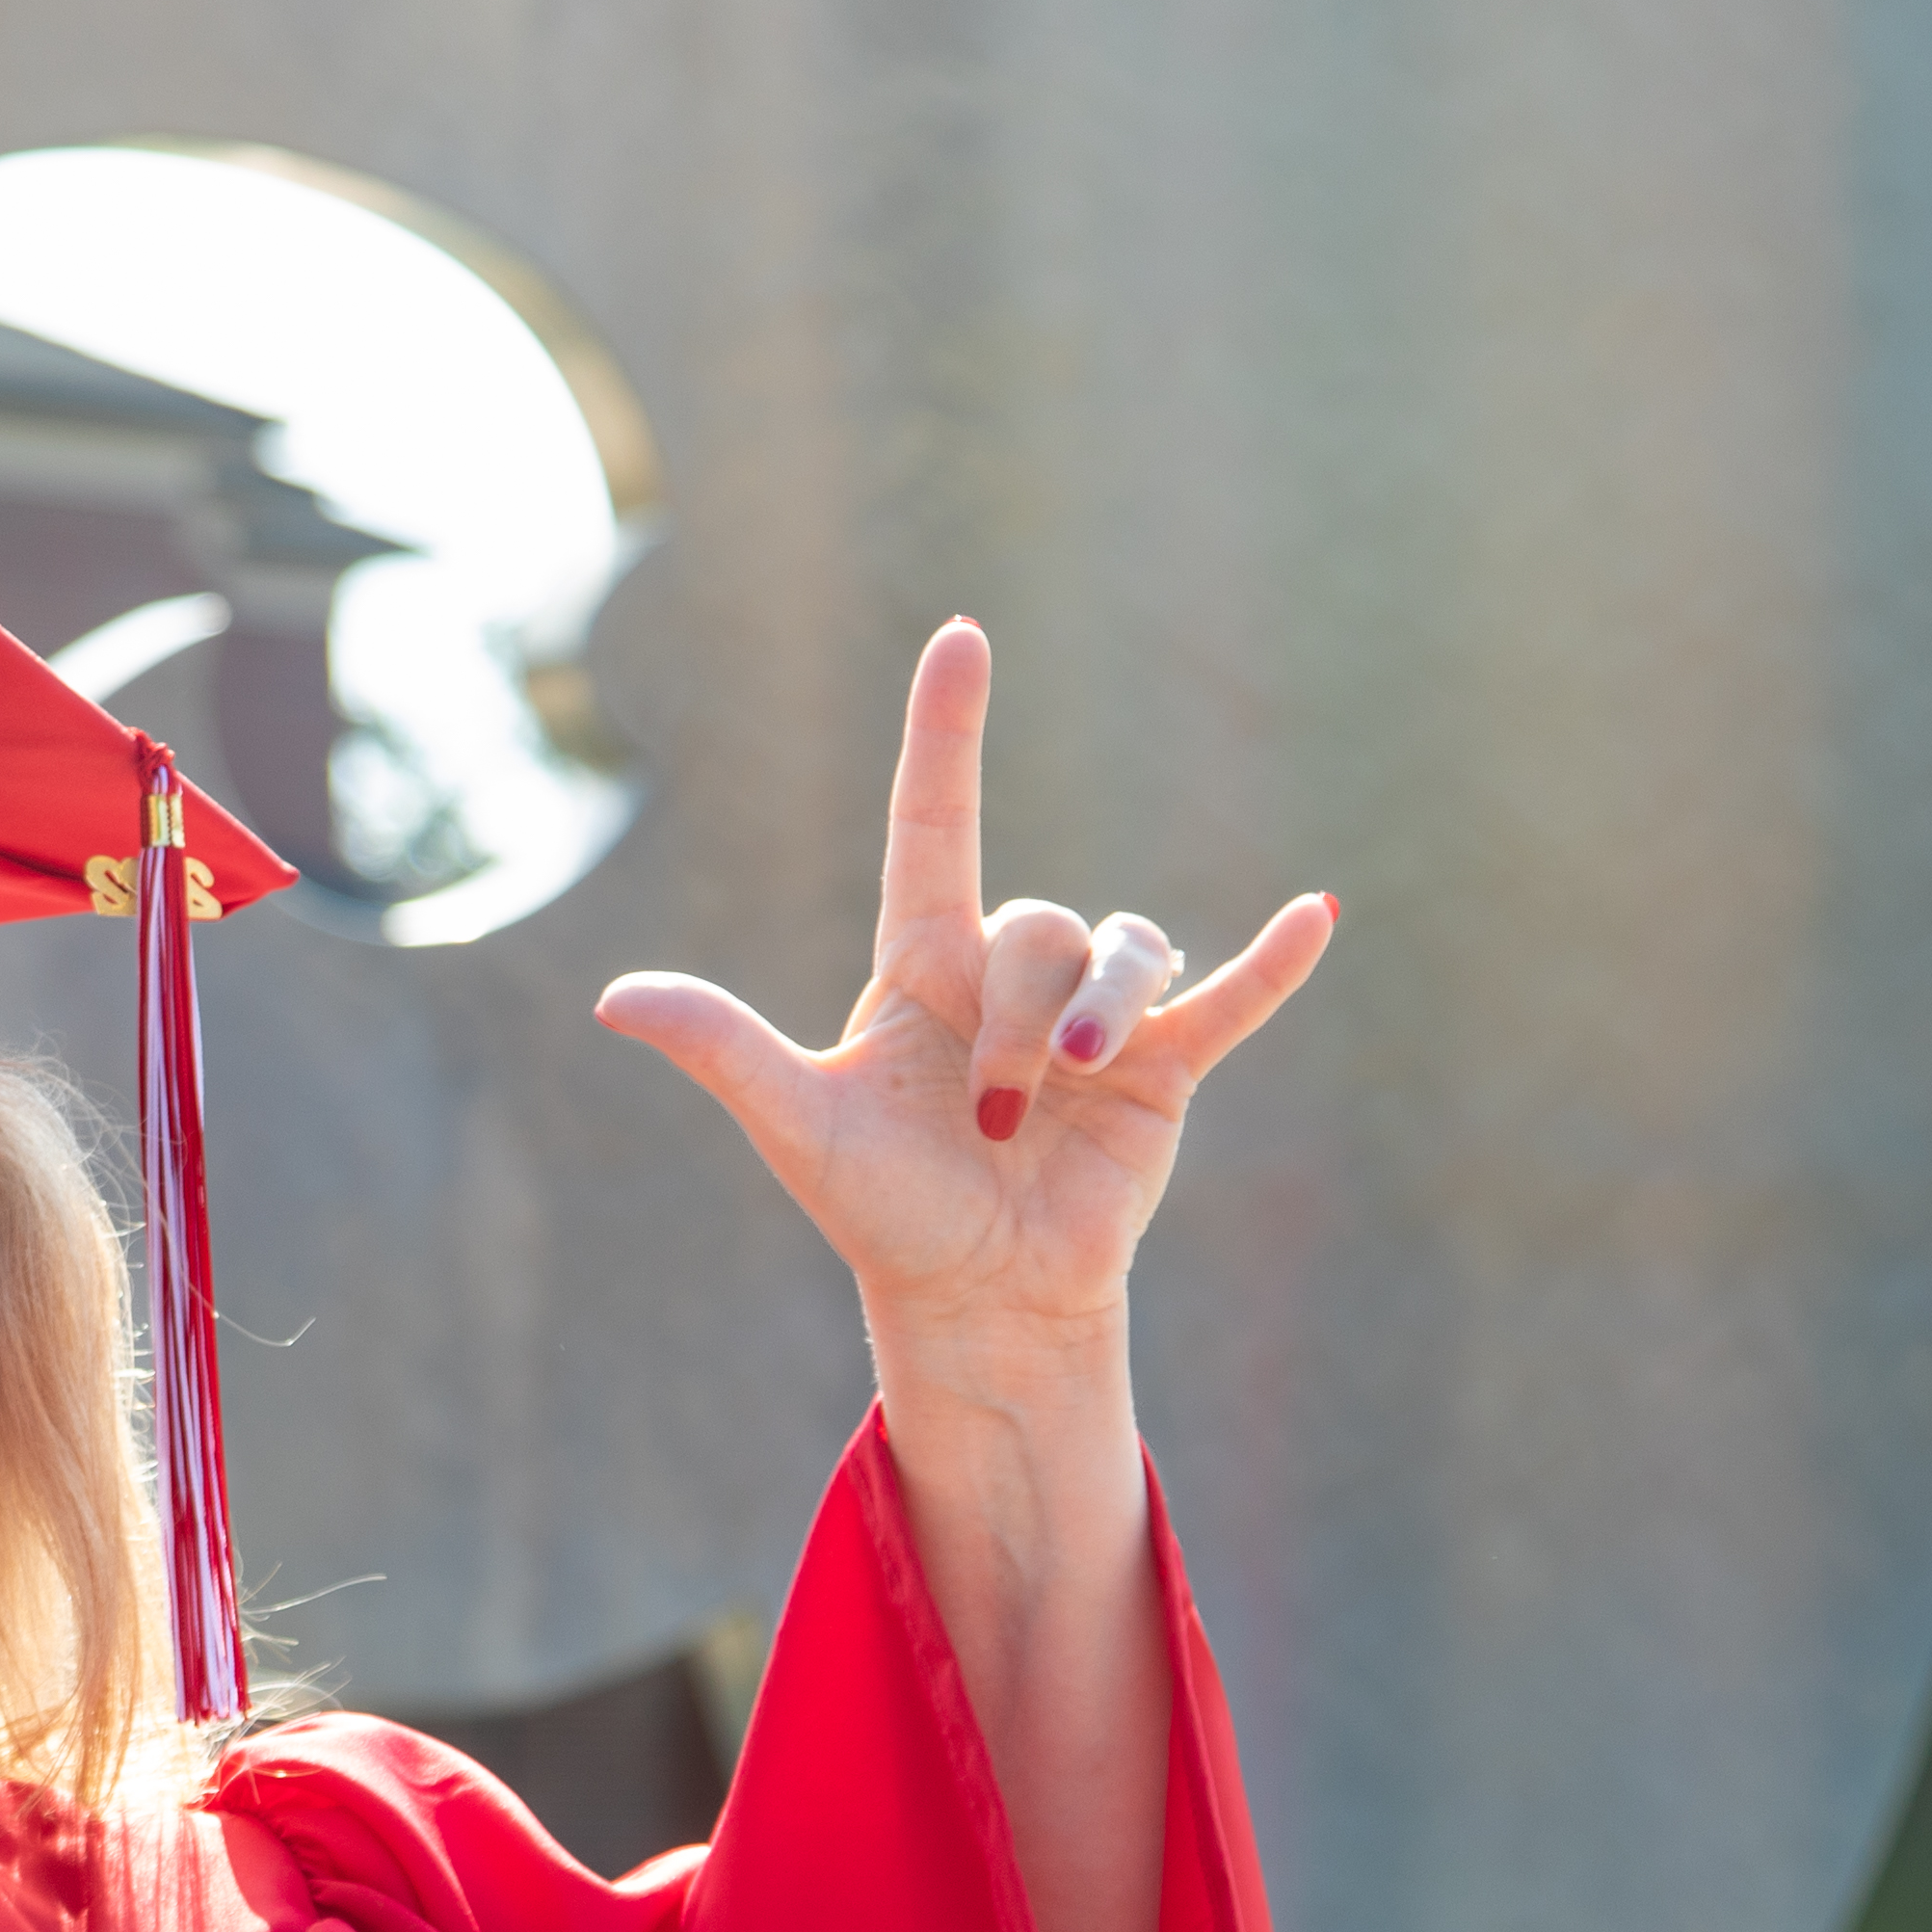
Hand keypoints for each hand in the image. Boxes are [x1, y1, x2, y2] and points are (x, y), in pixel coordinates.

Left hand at [594, 620, 1329, 1384]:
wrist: (976, 1294)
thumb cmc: (883, 1208)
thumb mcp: (798, 1127)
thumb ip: (721, 1049)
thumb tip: (613, 999)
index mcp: (925, 960)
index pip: (934, 818)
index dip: (946, 730)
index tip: (959, 636)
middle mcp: (1014, 970)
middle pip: (1040, 925)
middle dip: (1020, 1024)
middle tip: (993, 1125)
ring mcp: (1098, 1018)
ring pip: (1121, 952)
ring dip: (1096, 1024)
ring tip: (1065, 1103)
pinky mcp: (1167, 1070)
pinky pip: (1227, 1000)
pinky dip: (1271, 964)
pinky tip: (1318, 917)